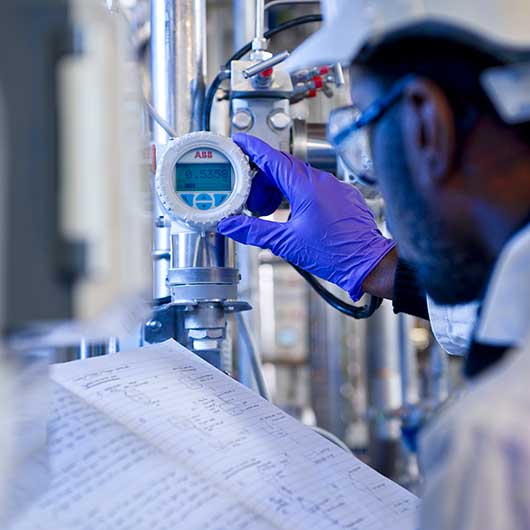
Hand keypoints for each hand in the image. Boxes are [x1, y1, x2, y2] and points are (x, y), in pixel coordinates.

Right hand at [217, 133, 395, 300]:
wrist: (369, 263)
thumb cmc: (336, 254)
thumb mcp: (287, 243)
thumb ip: (254, 231)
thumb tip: (230, 225)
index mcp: (306, 187)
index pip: (273, 158)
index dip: (253, 148)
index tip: (240, 141)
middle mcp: (323, 181)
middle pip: (284, 167)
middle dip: (263, 178)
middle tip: (250, 195)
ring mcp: (335, 187)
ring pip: (300, 176)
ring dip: (280, 187)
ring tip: (271, 210)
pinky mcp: (344, 195)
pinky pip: (316, 185)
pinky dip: (299, 192)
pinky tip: (294, 212)